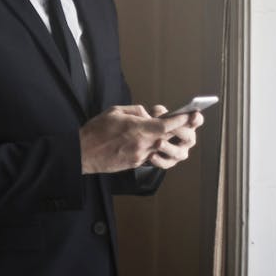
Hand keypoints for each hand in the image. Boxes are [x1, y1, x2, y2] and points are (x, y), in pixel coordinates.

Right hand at [79, 104, 203, 173]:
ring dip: (163, 139)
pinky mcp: (136, 164)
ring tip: (156, 132)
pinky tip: (140, 141)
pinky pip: (150, 153)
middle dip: (180, 130)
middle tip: (186, 124)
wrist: (83, 152)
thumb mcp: (115, 111)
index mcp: (140, 129)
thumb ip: (136, 111)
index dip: (183, 119)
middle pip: (170, 137)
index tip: (192, 115)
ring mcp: (141, 156)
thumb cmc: (96, 130)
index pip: (168, 124)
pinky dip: (150, 146)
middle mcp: (144, 144)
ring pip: (160, 146)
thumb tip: (149, 114)